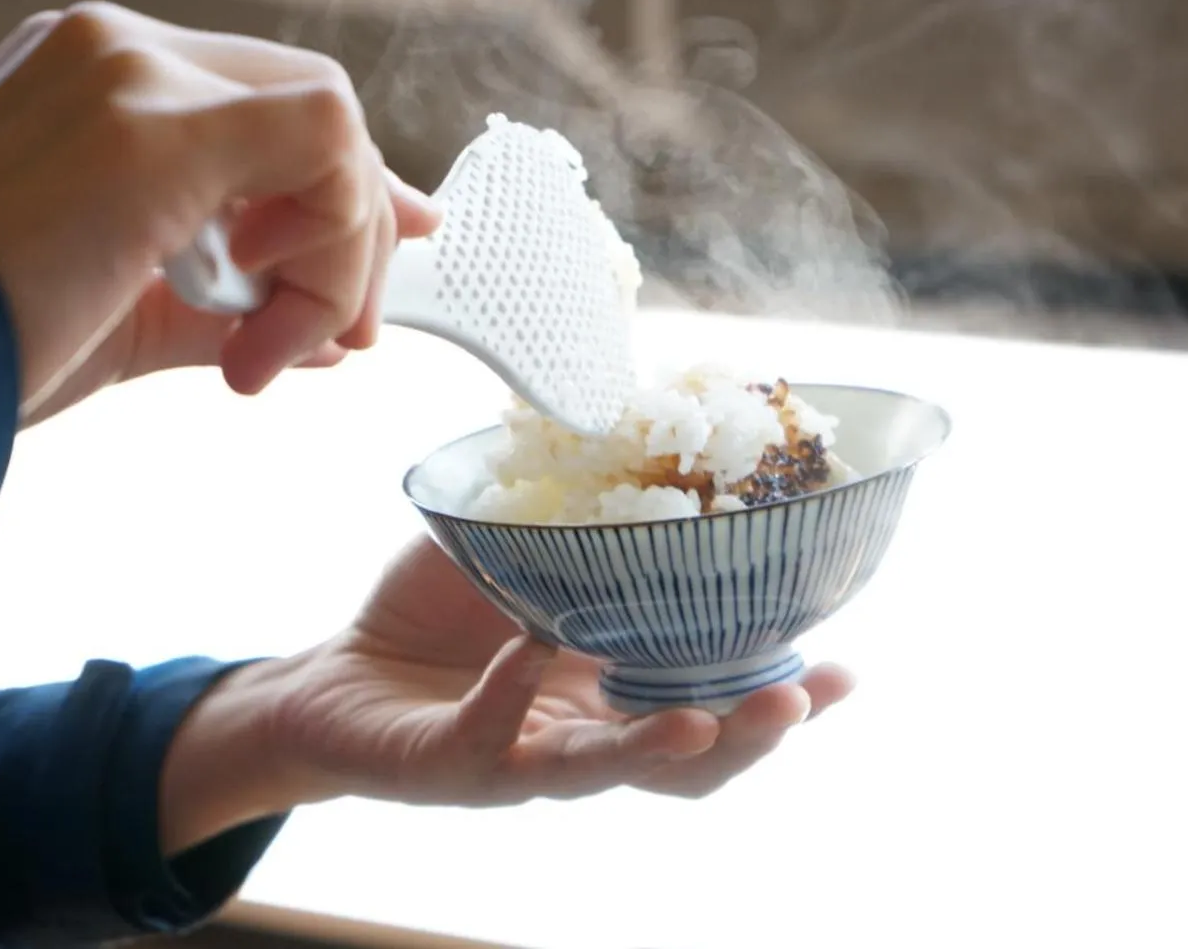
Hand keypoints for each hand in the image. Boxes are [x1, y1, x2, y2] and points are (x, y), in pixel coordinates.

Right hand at [0, 1, 440, 421]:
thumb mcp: (133, 315)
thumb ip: (241, 303)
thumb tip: (333, 328)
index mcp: (99, 81)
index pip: (272, 107)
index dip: (340, 192)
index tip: (365, 276)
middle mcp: (116, 51)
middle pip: (314, 110)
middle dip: (356, 230)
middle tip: (347, 332)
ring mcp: (129, 71)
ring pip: (329, 125)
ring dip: (337, 255)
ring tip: (275, 346)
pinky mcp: (148, 124)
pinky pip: (322, 143)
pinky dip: (329, 245)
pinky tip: (264, 323)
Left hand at [159, 536, 853, 852]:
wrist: (339, 676)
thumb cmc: (443, 615)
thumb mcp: (522, 550)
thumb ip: (583, 512)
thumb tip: (639, 415)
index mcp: (618, 691)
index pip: (718, 705)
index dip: (785, 700)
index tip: (848, 670)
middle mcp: (585, 736)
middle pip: (686, 763)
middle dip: (747, 735)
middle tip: (797, 699)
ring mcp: (520, 759)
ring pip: (602, 772)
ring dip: (655, 748)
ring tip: (699, 719)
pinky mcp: (447, 766)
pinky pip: (486, 739)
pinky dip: (509, 697)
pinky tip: (529, 652)